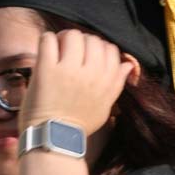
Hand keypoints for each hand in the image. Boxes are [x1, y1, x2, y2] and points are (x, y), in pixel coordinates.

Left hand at [18, 30, 135, 135]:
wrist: (53, 139)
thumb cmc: (78, 125)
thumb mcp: (105, 106)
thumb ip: (116, 84)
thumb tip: (128, 65)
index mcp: (106, 81)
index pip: (110, 49)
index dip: (99, 48)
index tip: (88, 56)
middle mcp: (91, 73)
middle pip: (92, 39)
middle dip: (81, 41)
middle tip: (70, 51)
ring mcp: (69, 70)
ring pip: (72, 35)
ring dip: (64, 38)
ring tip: (58, 49)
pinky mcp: (47, 69)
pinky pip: (48, 40)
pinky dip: (47, 40)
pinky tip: (46, 50)